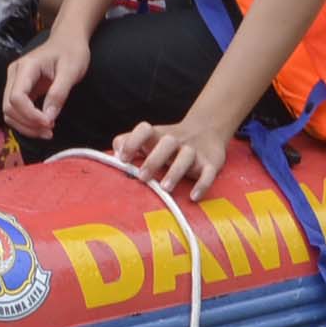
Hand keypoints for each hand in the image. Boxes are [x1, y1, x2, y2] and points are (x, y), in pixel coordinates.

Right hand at [1, 30, 90, 141]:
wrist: (67, 40)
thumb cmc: (71, 51)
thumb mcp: (71, 71)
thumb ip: (58, 94)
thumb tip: (48, 119)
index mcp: (26, 67)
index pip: (16, 97)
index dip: (30, 115)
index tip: (50, 123)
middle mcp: (14, 74)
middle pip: (8, 107)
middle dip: (27, 124)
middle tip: (50, 132)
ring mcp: (14, 82)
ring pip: (9, 112)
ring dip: (25, 127)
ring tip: (47, 131)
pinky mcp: (19, 89)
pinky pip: (15, 111)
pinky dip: (26, 122)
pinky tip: (42, 126)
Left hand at [111, 113, 231, 200]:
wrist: (206, 130)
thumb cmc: (167, 142)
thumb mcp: (149, 139)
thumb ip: (128, 142)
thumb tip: (115, 154)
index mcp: (158, 135)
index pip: (145, 129)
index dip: (133, 141)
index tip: (122, 158)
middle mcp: (176, 140)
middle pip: (167, 142)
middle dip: (154, 159)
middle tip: (142, 176)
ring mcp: (194, 151)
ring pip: (187, 157)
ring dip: (175, 171)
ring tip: (165, 188)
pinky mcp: (211, 163)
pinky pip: (209, 173)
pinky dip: (202, 184)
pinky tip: (194, 197)